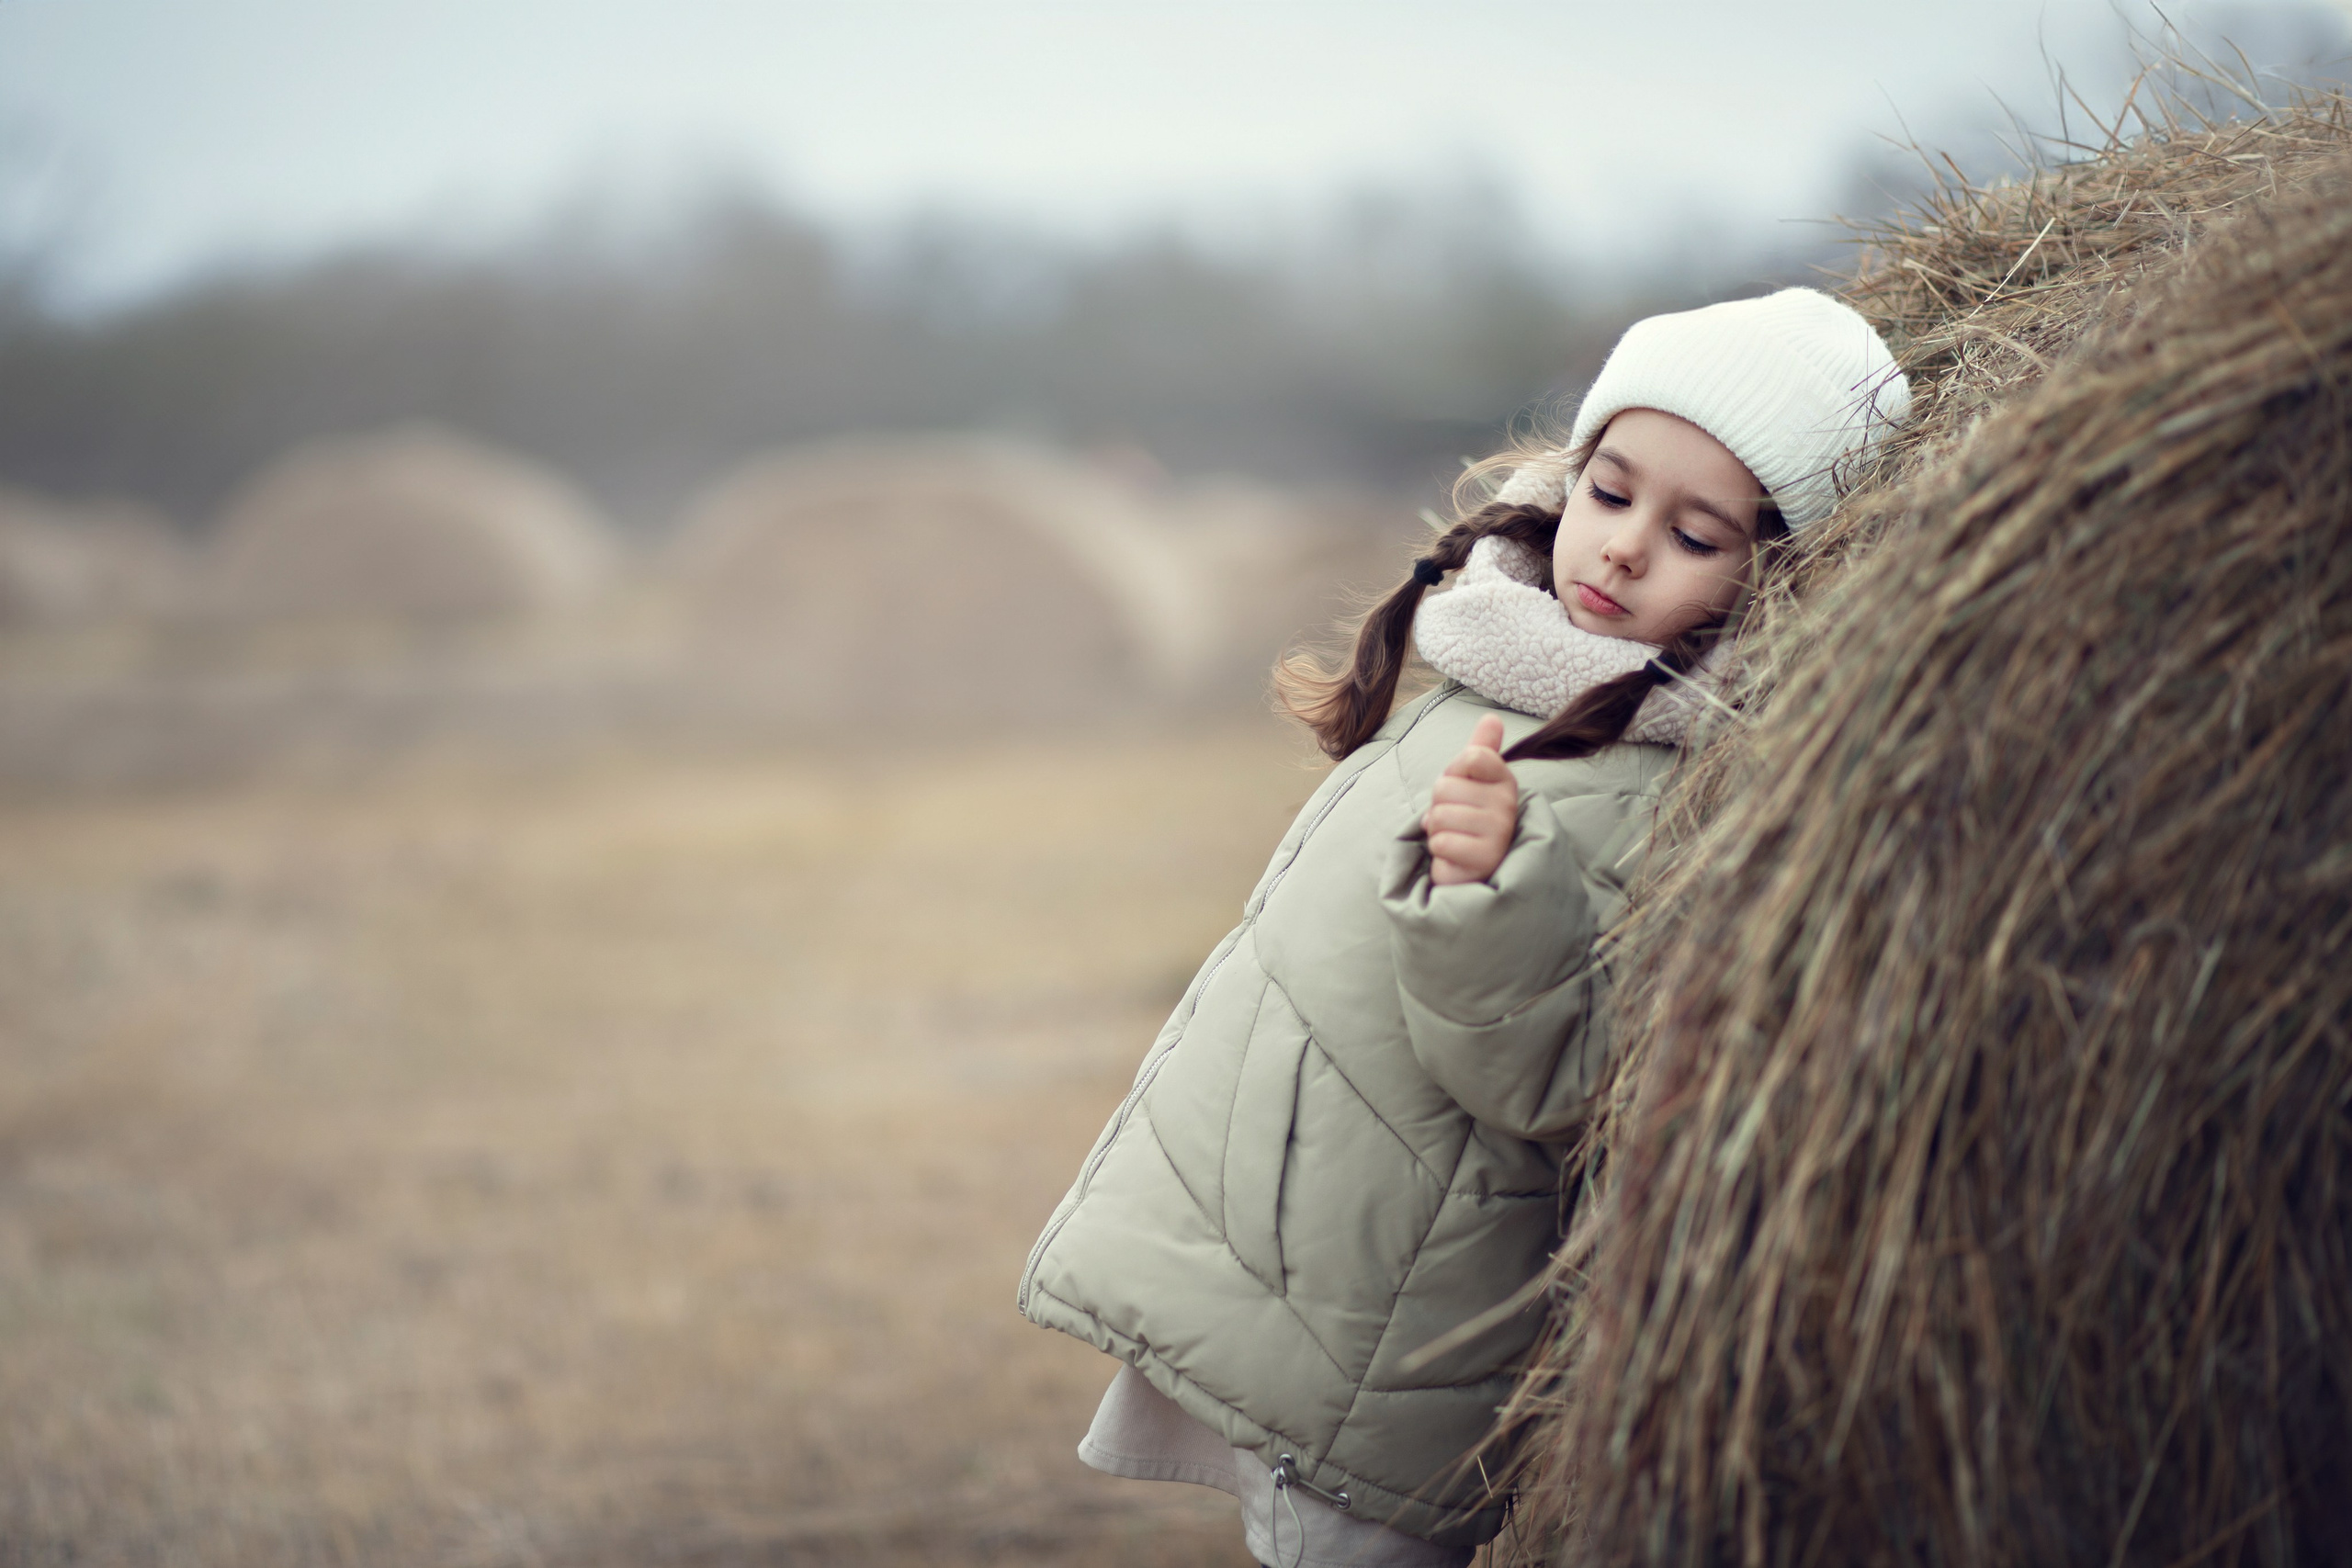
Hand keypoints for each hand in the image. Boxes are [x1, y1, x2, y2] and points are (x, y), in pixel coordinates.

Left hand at [1423, 714, 1517, 885]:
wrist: (1474, 865)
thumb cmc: (1469, 818)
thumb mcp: (1473, 781)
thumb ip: (1481, 749)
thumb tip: (1492, 717)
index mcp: (1504, 780)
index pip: (1472, 756)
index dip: (1453, 772)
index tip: (1463, 788)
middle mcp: (1507, 805)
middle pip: (1443, 787)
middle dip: (1437, 806)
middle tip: (1455, 820)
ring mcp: (1498, 834)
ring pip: (1438, 817)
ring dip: (1436, 831)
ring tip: (1455, 838)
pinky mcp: (1484, 861)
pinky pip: (1441, 844)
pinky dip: (1439, 853)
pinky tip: (1455, 857)